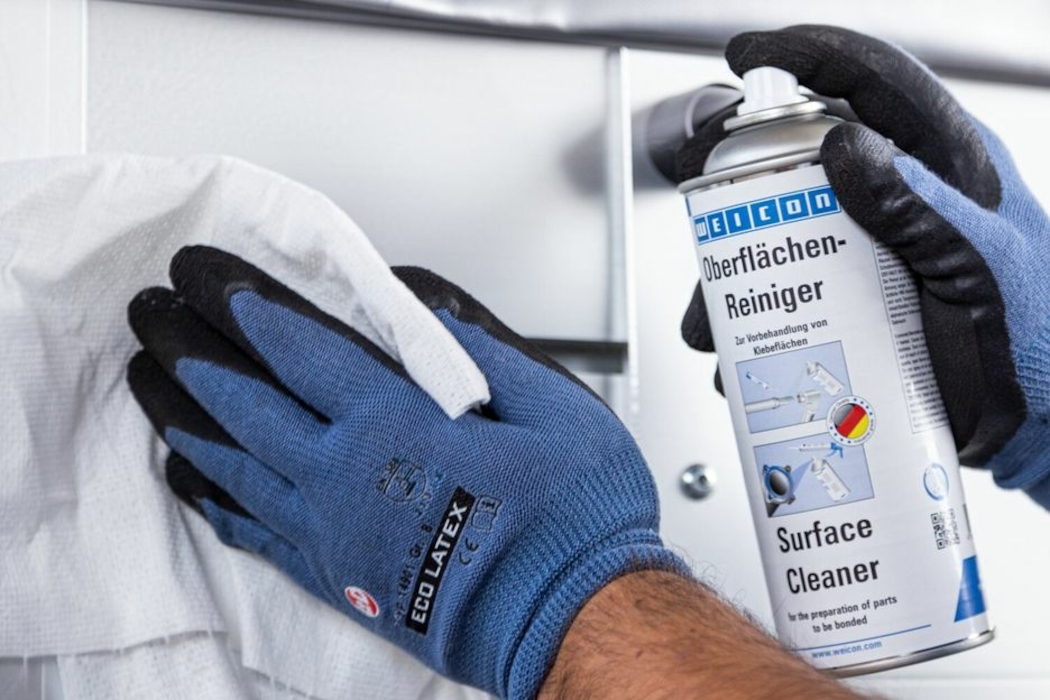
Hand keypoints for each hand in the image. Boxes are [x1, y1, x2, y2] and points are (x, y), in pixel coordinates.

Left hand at [126, 246, 686, 698]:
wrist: (571, 620)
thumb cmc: (572, 519)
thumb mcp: (556, 404)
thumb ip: (480, 344)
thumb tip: (423, 302)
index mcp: (396, 425)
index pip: (295, 346)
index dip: (241, 301)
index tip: (201, 271)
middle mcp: (345, 476)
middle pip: (241, 399)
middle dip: (189, 346)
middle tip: (151, 311)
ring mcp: (330, 529)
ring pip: (230, 461)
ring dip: (180, 412)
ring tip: (146, 377)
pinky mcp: (333, 573)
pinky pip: (248, 528)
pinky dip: (208, 494)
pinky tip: (184, 472)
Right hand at [677, 25, 1049, 508]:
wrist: (1036, 430)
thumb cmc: (1036, 353)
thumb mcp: (985, 272)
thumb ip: (924, 208)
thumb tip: (844, 141)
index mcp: (948, 167)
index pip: (873, 81)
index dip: (806, 55)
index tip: (747, 55)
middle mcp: (904, 198)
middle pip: (805, 157)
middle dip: (739, 180)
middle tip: (704, 197)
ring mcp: (874, 248)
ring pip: (781, 232)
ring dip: (732, 272)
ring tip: (713, 320)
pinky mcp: (855, 298)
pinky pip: (786, 291)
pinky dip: (750, 321)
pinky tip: (743, 352)